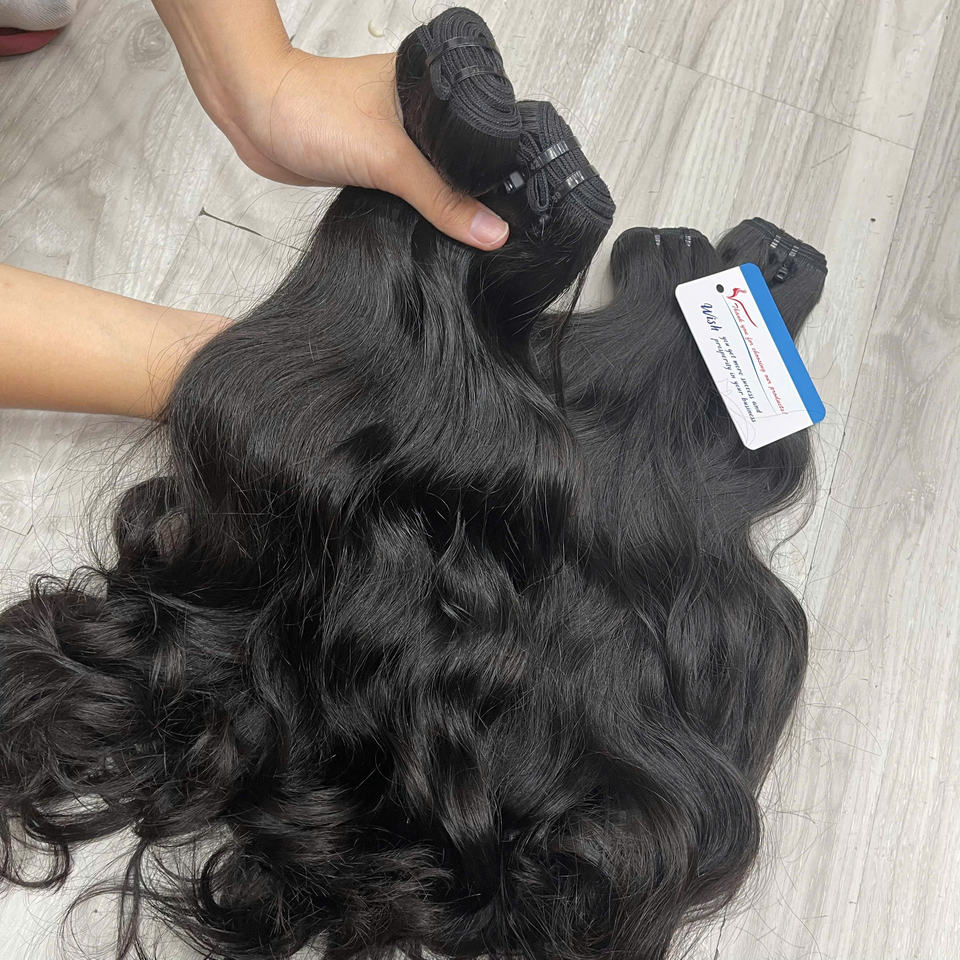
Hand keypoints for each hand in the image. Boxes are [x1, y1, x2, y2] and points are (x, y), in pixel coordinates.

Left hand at [218, 48, 509, 249]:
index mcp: (432, 88)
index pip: (486, 133)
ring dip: (443, 204)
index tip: (518, 209)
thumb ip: (440, 198)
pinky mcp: (376, 162)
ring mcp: (396, 138)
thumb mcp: (387, 159)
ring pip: (436, 179)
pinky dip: (417, 208)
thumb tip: (489, 230)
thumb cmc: (309, 109)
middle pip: (464, 162)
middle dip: (474, 194)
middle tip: (489, 226)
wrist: (254, 117)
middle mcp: (418, 112)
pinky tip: (423, 224)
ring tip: (460, 228)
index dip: (503, 170)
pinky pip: (409, 190)